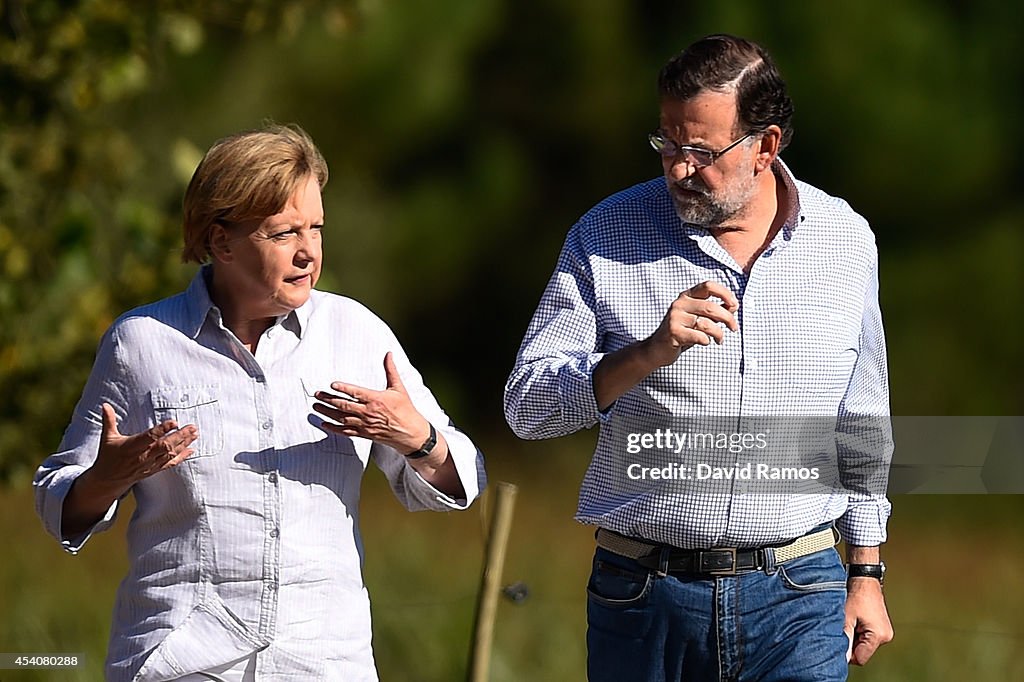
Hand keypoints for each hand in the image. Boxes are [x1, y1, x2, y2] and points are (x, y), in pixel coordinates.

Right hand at [91, 403, 197, 496]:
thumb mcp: (107, 437)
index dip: (162, 430)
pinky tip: (191, 449)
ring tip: (195, 434)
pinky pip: (170, 464)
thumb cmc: (108, 455)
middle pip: (165, 446)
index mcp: (132, 446)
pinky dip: (182, 457)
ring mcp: (149, 464)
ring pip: (170, 454)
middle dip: (180, 436)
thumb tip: (104, 405)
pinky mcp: (153, 470)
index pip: (149, 437)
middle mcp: (142, 456)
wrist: (108, 480)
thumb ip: (109, 420)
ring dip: (184, 444)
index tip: (174, 422)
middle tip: (192, 427)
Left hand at [313, 352, 431, 454]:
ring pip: (341, 418)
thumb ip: (391, 370)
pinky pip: (346, 431)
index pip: (356, 393)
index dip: (343, 389)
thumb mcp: (399, 388)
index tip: (332, 385)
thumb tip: (389, 354)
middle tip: (317, 395)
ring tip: (317, 406)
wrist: (410, 433)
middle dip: (329, 400)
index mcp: (376, 400)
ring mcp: (365, 424)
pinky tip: (324, 424)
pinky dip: (334, 428)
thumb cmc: (405, 410)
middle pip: (344, 405)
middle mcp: (368, 412)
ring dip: (327, 412)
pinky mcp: (364, 434)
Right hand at [643, 281, 738, 366]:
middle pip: (711, 307)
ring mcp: (675, 317)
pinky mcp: (673, 332)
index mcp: (687, 296)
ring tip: (719, 339)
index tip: (734, 305)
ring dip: (719, 333)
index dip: (725, 293)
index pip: (708, 286)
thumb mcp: (698, 317)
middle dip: (728, 318)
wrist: (657, 348)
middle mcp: (680, 304)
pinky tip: (706, 342)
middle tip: (734, 327)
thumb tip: (733, 306)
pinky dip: (707, 340)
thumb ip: (715, 310)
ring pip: (706, 323)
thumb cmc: (682, 332)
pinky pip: (699, 336)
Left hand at [844, 578, 893, 665]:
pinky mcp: (882, 628)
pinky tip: (854, 621)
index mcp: (878, 636)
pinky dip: (858, 632)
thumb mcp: (846, 617)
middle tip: (843, 628)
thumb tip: (841, 656)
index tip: (838, 643)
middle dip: (851, 644)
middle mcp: (885, 637)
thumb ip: (844, 637)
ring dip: (854, 637)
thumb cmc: (856, 595)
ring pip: (864, 645)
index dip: (848, 654)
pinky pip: (867, 637)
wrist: (864, 580)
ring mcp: (885, 632)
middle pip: (863, 652)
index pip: (860, 658)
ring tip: (849, 622)